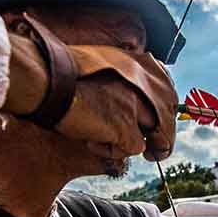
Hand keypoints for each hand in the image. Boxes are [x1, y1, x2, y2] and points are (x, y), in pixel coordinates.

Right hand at [61, 46, 176, 161]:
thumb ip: (121, 75)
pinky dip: (113, 151)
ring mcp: (137, 105)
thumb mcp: (101, 62)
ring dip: (142, 147)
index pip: (168, 91)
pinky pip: (133, 149)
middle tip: (155, 154)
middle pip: (168, 117)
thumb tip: (130, 94)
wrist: (49, 81)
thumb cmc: (64, 73)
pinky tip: (93, 143)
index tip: (159, 126)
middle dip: (164, 139)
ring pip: (157, 136)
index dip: (166, 113)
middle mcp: (144, 84)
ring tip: (119, 147)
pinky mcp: (126, 125)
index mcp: (139, 65)